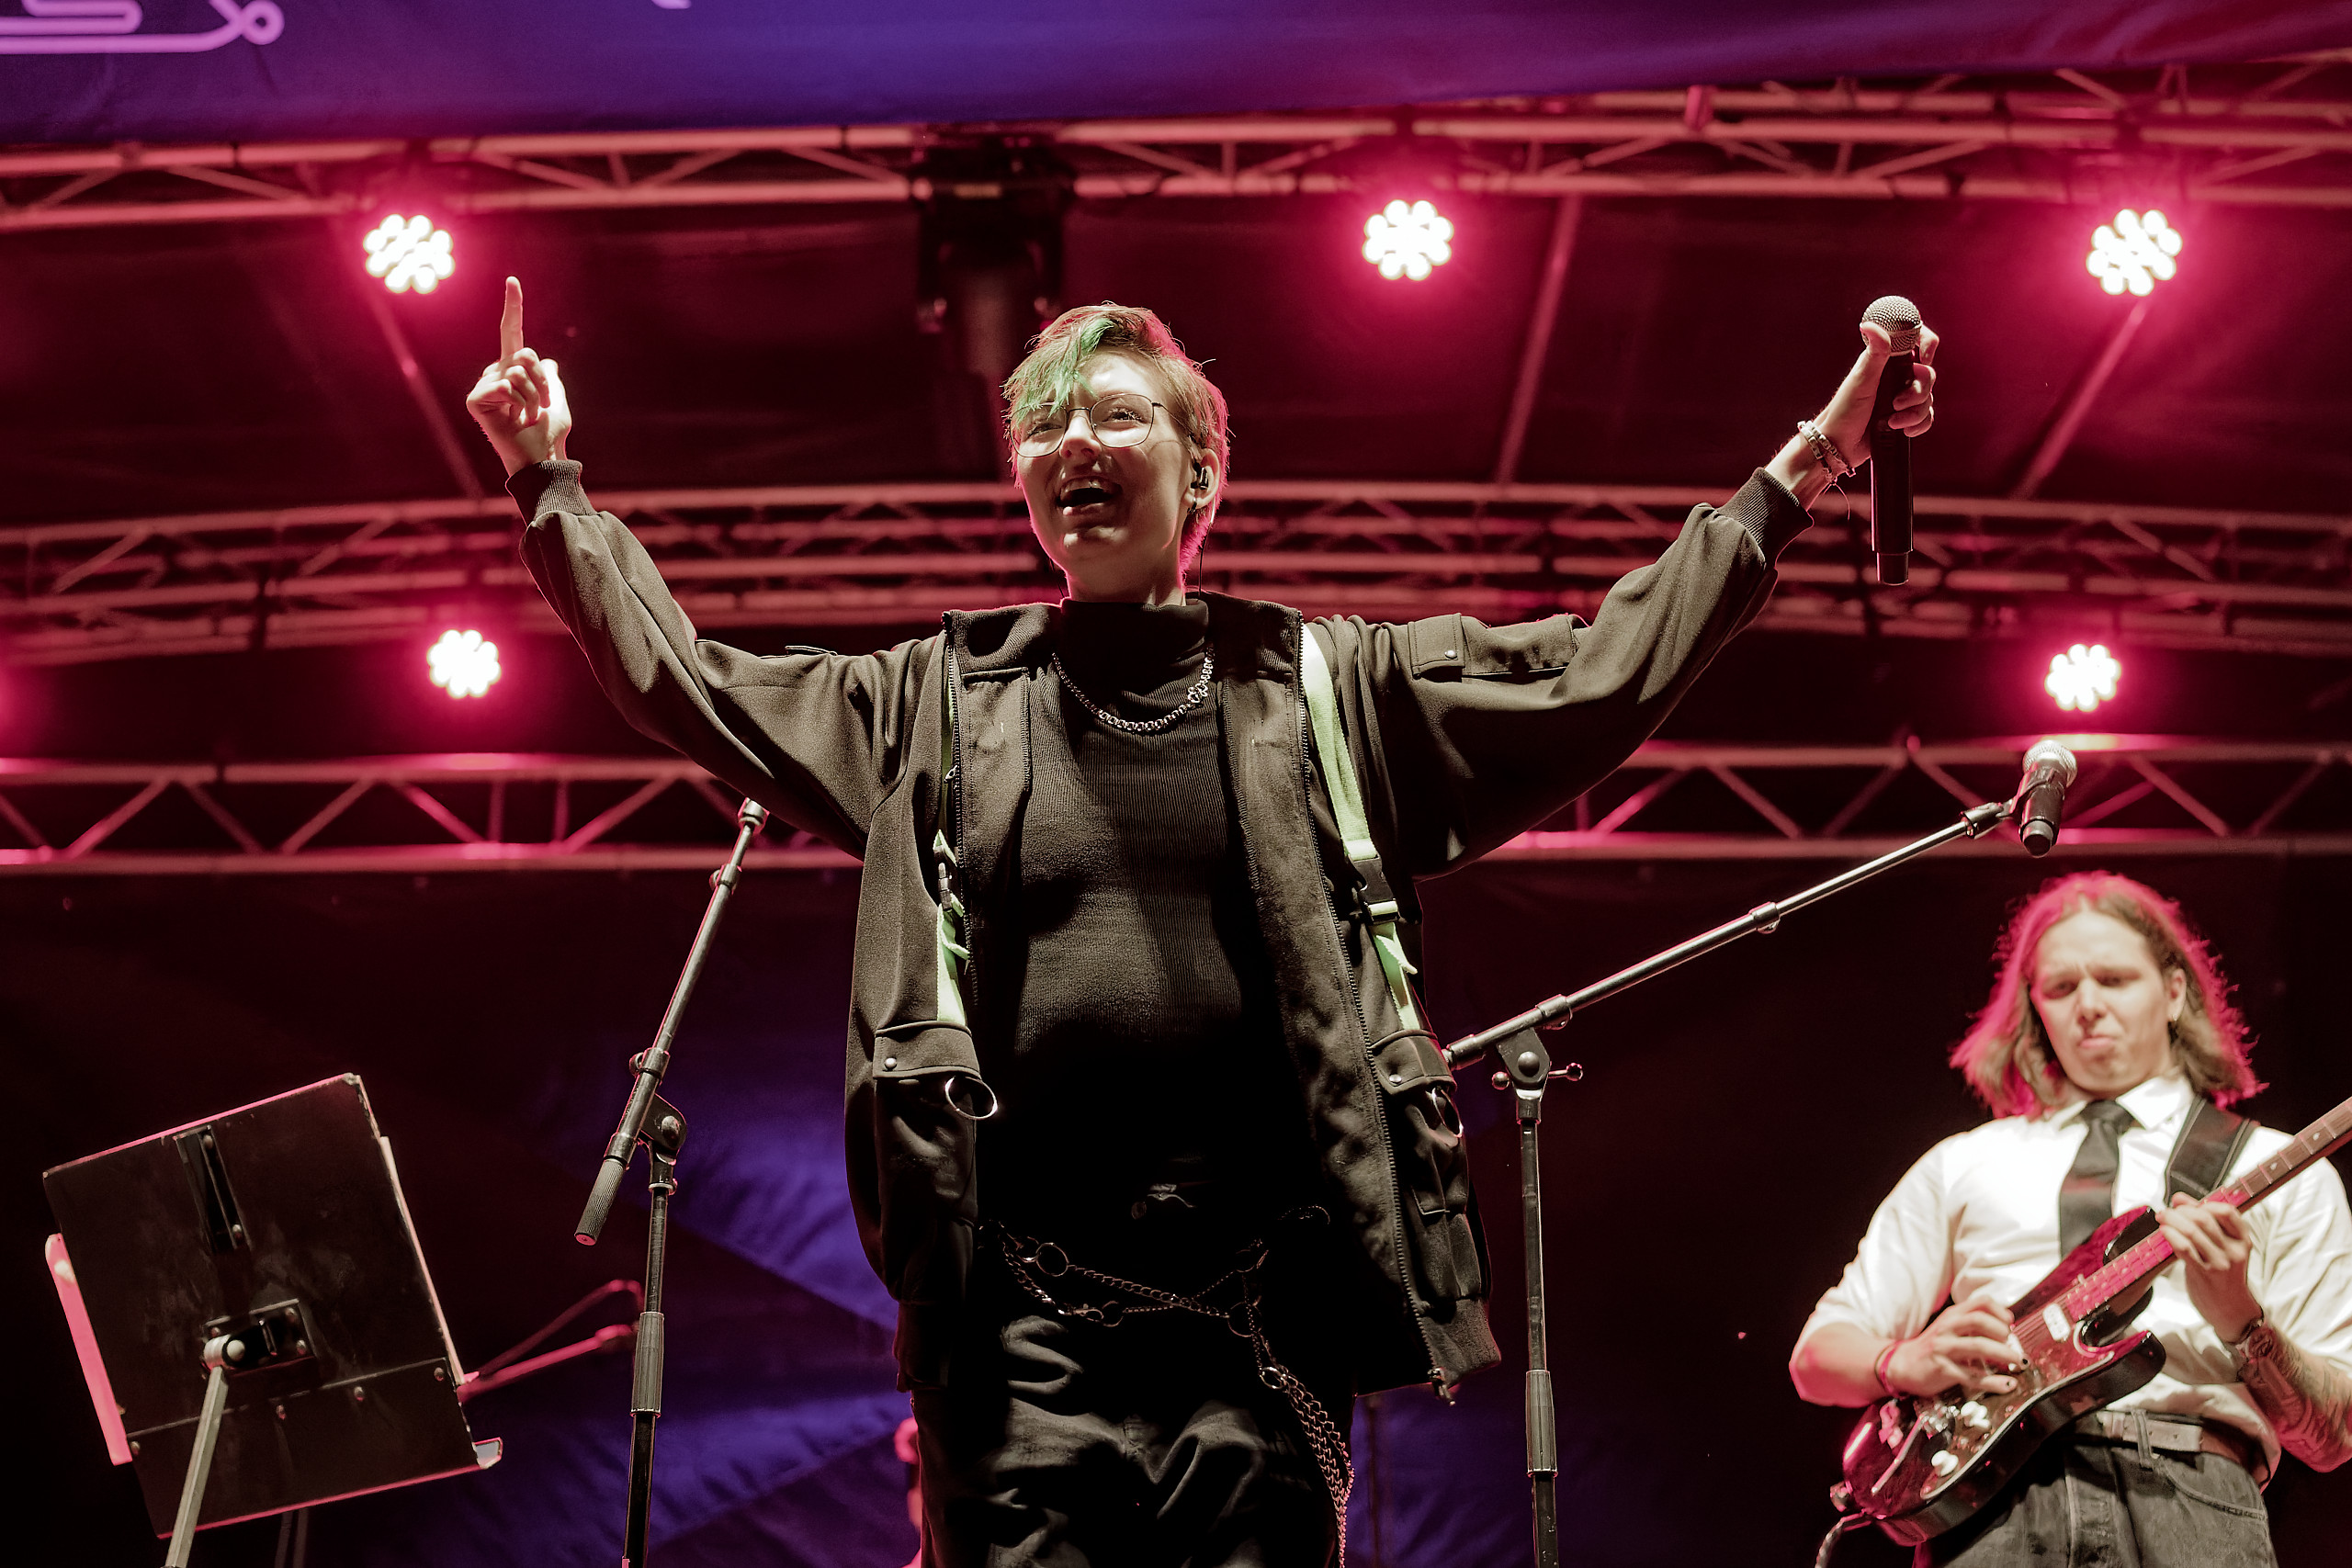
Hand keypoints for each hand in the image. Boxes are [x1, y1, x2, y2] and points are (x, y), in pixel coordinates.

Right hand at [463, 276, 572, 475]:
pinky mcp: (476, 400)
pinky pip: (504, 386)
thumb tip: (548, 363)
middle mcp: (496, 373)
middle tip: (541, 406)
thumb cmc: (549, 431)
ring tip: (528, 416)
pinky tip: (513, 419)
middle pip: (524, 354)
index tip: (512, 281)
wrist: (542, 455)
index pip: (512, 332)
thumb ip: (551, 379)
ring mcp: (484, 386)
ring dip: (532, 397)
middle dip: (542, 381)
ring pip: (517, 373)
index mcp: (514, 369)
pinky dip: (517, 403)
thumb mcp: (558, 400)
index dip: (513, 307)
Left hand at [1812, 316, 1938, 470]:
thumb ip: (1874, 353)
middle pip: (1927, 375)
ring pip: (1928, 398)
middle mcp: (1896, 377)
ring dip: (1914, 412)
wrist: (1839, 446)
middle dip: (1918, 392)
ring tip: (1892, 421)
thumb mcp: (1861, 380)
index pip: (1916, 341)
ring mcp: (1902, 397)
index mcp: (1886, 361)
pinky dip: (1918, 424)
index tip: (1925, 359)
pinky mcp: (1905, 416)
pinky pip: (1926, 417)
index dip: (1928, 344)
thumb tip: (1870, 324)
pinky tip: (1902, 429)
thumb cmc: (1844, 411)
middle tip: (1896, 403)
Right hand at [1883, 1291, 2020, 1398]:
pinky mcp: (1943, 1370)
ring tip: (2017, 1362)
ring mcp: (1943, 1348)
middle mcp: (1947, 1328)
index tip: (2010, 1324)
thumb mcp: (1948, 1328)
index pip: (1980, 1303)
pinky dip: (1993, 1382)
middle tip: (2012, 1345)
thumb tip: (2005, 1329)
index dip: (2000, 1311)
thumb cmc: (1931, 1348)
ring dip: (2003, 1354)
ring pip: (1978, 1346)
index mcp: (1951, 1315)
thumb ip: (1971, 1325)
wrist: (1901, 1365)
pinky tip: (2007, 1384)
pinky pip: (1973, 1376)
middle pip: (1979, 1320)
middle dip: (2002, 1332)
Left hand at [2160, 1193, 2262, 1342]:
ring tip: (2162, 1218)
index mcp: (2243, 1240)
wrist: (2231, 1309)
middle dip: (2181, 1210)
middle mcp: (2234, 1251)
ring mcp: (2220, 1263)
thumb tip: (2179, 1198)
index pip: (2227, 1211)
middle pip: (2204, 1218)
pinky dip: (2171, 1235)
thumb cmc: (2223, 1274)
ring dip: (2172, 1219)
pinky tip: (2164, 1231)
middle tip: (2168, 1211)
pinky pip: (2184, 1248)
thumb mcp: (2224, 1248)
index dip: (2202, 1203)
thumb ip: (2206, 1223)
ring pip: (2192, 1231)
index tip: (2184, 1203)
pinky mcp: (2204, 1274)